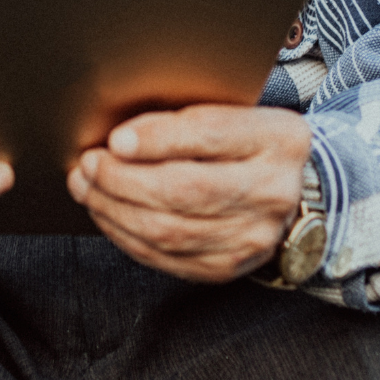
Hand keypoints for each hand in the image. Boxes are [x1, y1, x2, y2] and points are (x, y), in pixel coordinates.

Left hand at [67, 104, 310, 282]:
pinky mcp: (228, 266)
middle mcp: (273, 191)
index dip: (157, 139)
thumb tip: (119, 136)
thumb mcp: (236, 113)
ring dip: (115, 209)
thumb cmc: (248, 143)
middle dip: (123, 178)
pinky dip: (126, 235)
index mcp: (279, 138)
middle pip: (184, 190)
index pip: (210, 135)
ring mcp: (253, 236)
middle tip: (89, 164)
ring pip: (169, 230)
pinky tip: (108, 214)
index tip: (115, 140)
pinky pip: (166, 256)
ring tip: (88, 188)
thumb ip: (188, 119)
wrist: (292, 190)